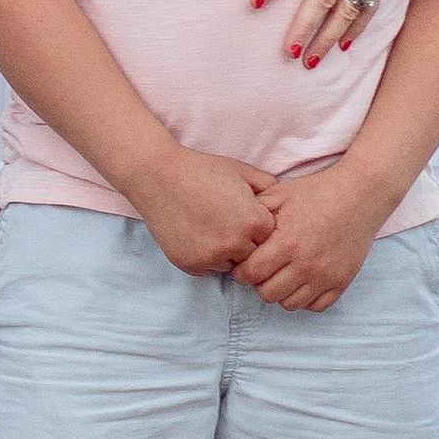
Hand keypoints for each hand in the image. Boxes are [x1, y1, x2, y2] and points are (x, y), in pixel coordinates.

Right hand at [134, 152, 280, 280]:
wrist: (157, 176)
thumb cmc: (200, 170)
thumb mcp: (240, 171)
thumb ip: (267, 186)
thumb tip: (280, 199)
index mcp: (253, 222)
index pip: (271, 237)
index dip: (259, 224)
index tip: (247, 213)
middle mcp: (235, 244)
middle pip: (254, 255)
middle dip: (247, 241)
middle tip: (229, 221)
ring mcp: (212, 257)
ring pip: (232, 265)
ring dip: (228, 252)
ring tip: (212, 226)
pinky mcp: (191, 265)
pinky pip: (209, 268)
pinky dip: (207, 256)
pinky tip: (197, 233)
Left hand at [234, 168, 382, 314]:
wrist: (359, 194)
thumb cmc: (316, 192)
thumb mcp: (279, 194)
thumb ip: (254, 212)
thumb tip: (235, 231)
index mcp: (286, 243)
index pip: (250, 275)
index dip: (241, 271)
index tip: (244, 264)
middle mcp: (305, 265)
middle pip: (267, 294)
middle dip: (259, 283)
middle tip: (263, 270)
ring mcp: (325, 276)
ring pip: (290, 304)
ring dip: (281, 292)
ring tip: (282, 274)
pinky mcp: (341, 282)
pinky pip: (316, 306)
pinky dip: (306, 298)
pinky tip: (302, 280)